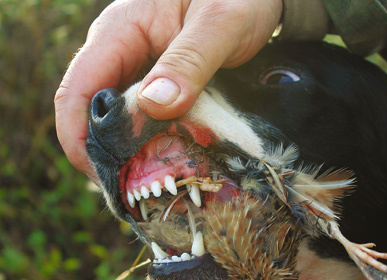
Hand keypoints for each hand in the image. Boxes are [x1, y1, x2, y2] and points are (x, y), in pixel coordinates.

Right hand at [54, 0, 282, 179]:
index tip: (102, 176)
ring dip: (128, 150)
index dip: (78, 137)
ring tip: (149, 181)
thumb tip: (155, 106)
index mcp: (119, 30)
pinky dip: (148, 139)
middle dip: (104, 152)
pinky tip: (166, 159)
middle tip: (132, 190)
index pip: (76, 89)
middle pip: (91, 110)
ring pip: (117, 116)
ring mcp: (138, 66)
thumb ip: (189, 61)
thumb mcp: (220, 24)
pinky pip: (142, 114)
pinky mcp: (158, 79)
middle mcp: (120, 50)